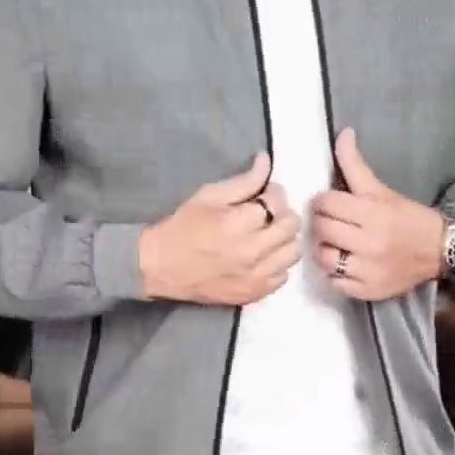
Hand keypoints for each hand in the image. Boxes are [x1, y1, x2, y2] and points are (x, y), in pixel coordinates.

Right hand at [139, 153, 300, 305]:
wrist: (161, 267)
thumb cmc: (183, 227)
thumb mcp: (209, 196)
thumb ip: (244, 181)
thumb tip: (266, 160)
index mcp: (238, 224)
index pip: (276, 202)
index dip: (272, 193)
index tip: (262, 195)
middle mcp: (251, 252)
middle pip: (290, 226)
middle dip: (282, 214)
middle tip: (266, 215)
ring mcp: (255, 276)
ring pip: (293, 252)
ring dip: (284, 240)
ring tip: (267, 237)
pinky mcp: (254, 294)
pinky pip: (283, 276)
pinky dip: (277, 264)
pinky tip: (261, 258)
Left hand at [311, 129, 444, 300]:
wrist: (439, 250)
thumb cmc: (407, 217)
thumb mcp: (381, 190)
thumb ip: (355, 165)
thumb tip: (342, 132)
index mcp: (374, 213)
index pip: (327, 204)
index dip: (322, 201)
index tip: (327, 203)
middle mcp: (370, 243)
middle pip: (323, 230)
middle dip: (321, 223)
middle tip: (328, 221)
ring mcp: (368, 270)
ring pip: (324, 258)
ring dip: (324, 248)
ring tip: (333, 242)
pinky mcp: (368, 291)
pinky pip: (335, 282)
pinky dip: (333, 273)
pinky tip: (342, 262)